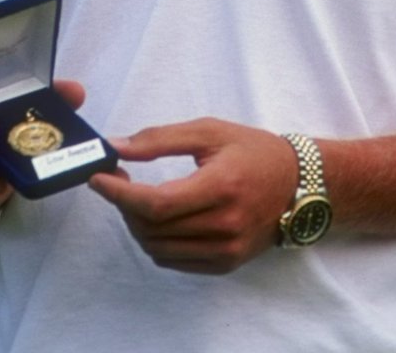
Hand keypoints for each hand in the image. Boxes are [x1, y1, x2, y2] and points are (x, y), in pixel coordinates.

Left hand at [88, 117, 297, 274]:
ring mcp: (226, 250)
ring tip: (137, 198)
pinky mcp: (225, 264)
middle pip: (152, 228)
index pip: (155, 204)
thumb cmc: (253, 150)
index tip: (97, 178)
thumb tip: (117, 146)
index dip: (120, 194)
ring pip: (158, 248)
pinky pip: (174, 261)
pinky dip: (156, 241)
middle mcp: (224, 225)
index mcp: (220, 187)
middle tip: (119, 179)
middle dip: (124, 205)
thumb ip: (160, 139)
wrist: (298, 184)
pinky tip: (159, 218)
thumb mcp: (209, 131)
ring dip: (137, 224)